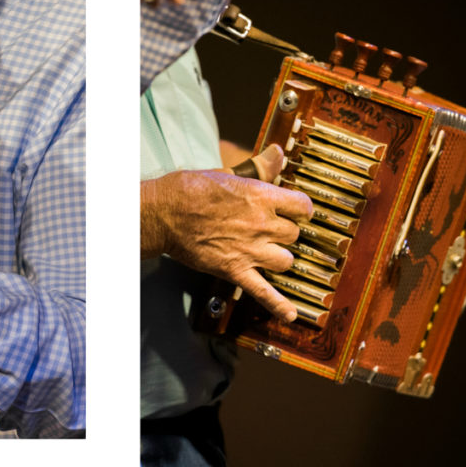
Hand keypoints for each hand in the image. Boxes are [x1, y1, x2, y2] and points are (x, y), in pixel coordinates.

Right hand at [141, 144, 313, 321]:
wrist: (163, 212)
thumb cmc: (191, 188)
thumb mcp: (227, 171)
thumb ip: (258, 167)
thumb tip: (278, 152)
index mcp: (260, 195)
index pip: (302, 206)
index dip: (301, 209)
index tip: (297, 211)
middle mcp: (261, 223)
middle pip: (294, 235)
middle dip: (285, 233)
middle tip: (271, 230)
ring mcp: (249, 249)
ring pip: (286, 261)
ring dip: (280, 258)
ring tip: (268, 254)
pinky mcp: (235, 270)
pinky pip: (264, 292)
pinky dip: (278, 305)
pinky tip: (290, 314)